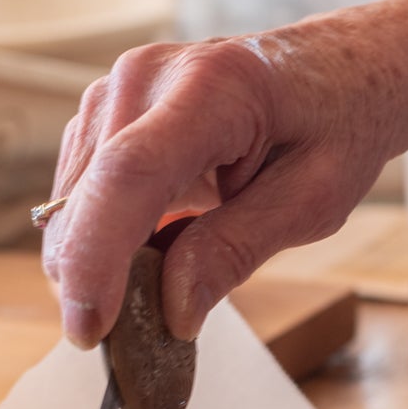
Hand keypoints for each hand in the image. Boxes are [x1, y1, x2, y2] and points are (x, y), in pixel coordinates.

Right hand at [44, 7, 407, 346]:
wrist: (337, 69)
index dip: (98, 257)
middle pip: (86, 198)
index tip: (91, 331)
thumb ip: (236, 250)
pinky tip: (155, 246)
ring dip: (101, 261)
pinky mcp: (100, 113)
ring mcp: (114, 91)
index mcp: (213, 88)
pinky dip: (104, 239)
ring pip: (70, 206)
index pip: (129, 174)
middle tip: (143, 339)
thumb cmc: (335, 126)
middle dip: (97, 281)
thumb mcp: (312, 200)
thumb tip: (171, 312)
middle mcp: (146, 78)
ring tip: (166, 278)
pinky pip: (78, 196)